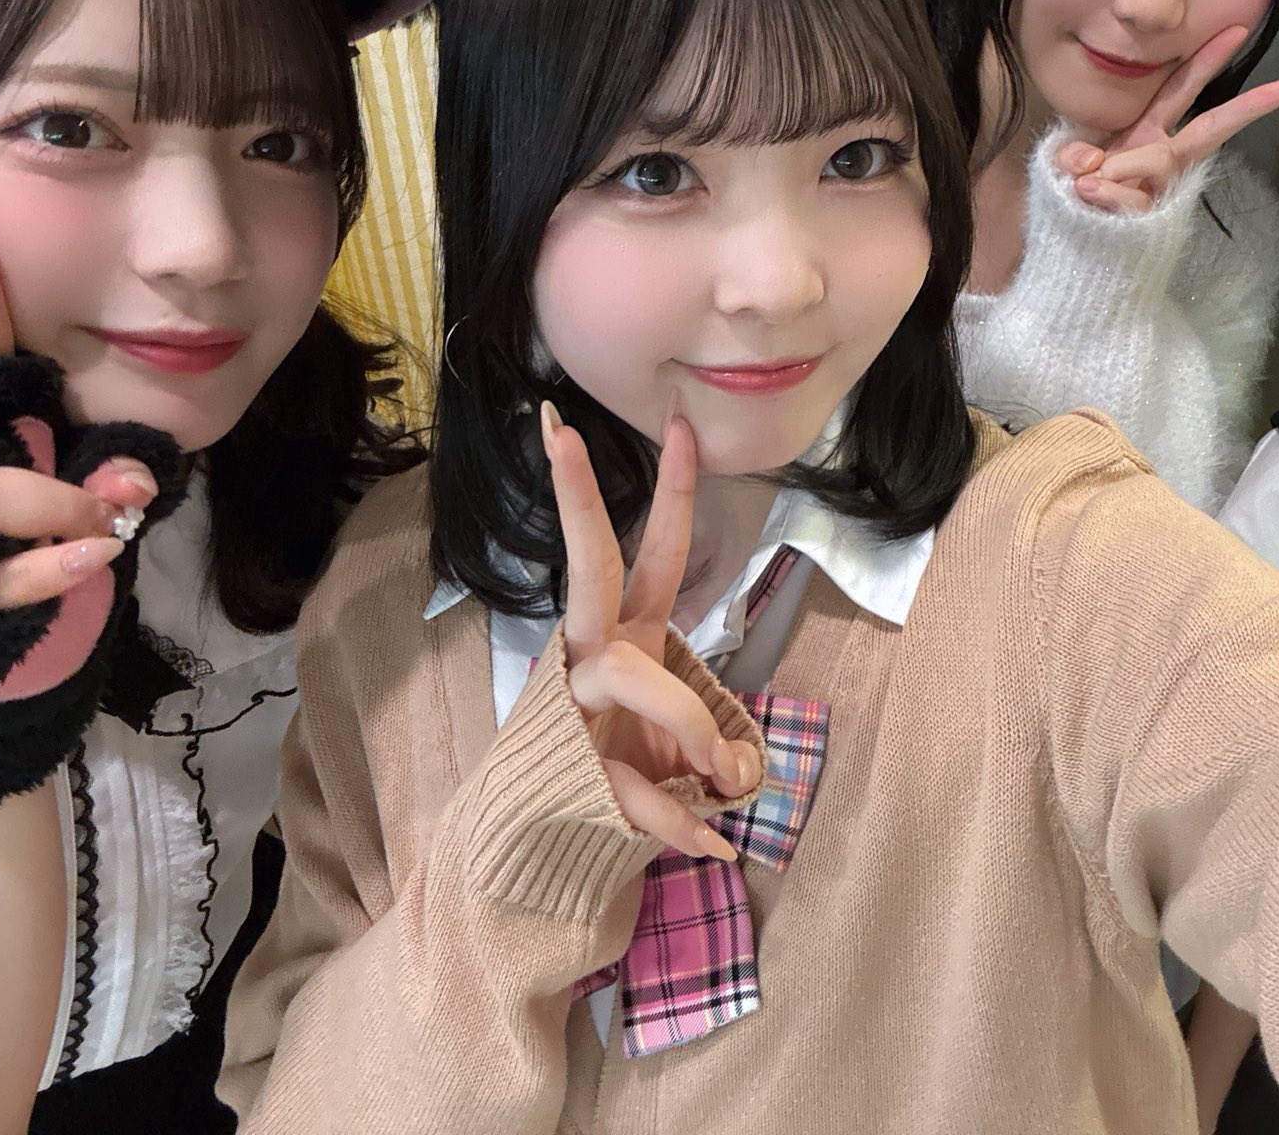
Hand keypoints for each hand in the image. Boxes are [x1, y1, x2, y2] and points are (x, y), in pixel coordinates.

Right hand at [540, 402, 762, 859]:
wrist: (540, 852)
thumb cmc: (618, 777)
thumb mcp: (684, 756)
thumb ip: (718, 751)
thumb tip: (738, 776)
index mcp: (627, 638)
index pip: (652, 556)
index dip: (672, 494)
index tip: (681, 425)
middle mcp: (592, 657)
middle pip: (588, 567)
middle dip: (577, 500)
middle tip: (562, 435)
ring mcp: (574, 706)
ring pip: (630, 676)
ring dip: (691, 725)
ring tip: (719, 775)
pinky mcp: (566, 762)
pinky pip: (636, 784)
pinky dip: (679, 820)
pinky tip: (710, 844)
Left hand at [1057, 24, 1278, 213]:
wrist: (1070, 240)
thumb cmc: (1074, 192)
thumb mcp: (1067, 162)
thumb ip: (1075, 153)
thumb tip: (1091, 163)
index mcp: (1148, 131)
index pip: (1180, 89)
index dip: (1206, 61)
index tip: (1237, 31)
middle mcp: (1162, 155)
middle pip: (1211, 127)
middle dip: (1247, 106)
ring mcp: (1161, 187)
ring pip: (1164, 159)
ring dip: (1126, 164)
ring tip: (1088, 180)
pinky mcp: (1152, 217)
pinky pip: (1134, 197)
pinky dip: (1106, 194)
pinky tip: (1087, 195)